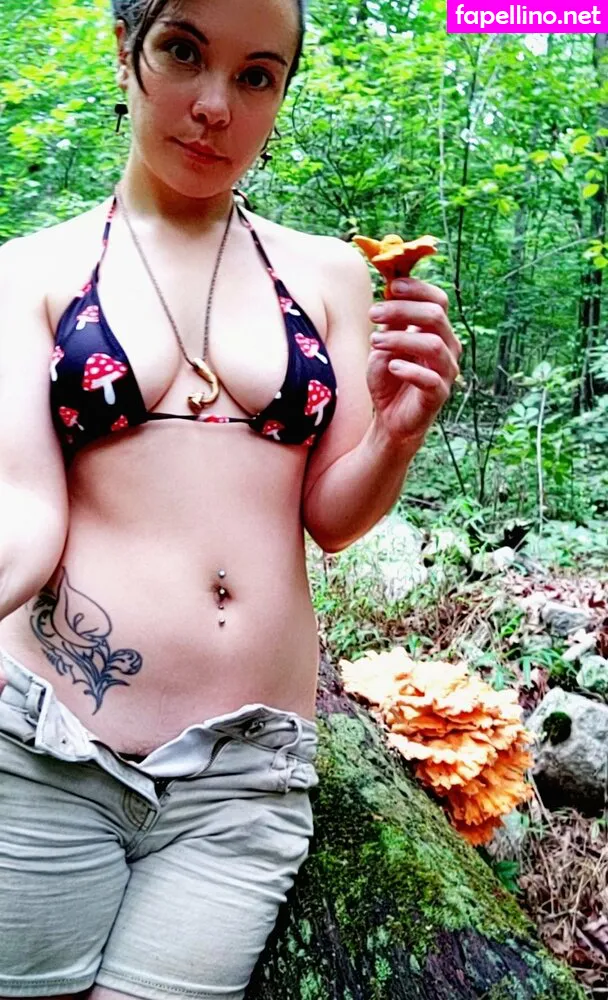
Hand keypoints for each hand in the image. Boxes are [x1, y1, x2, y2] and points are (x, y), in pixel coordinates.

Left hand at [366, 277, 461, 445]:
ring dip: (400, 338)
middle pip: (435, 315)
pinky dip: (409, 370)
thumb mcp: (384, 344)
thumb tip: (390, 287)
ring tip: (374, 341)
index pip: (438, 300)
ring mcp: (446, 371)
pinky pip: (431, 379)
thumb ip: (390, 320)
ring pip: (433, 344)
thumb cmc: (389, 378)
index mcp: (437, 331)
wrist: (390, 418)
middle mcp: (447, 347)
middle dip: (402, 310)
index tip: (390, 286)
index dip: (416, 289)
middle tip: (372, 313)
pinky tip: (392, 367)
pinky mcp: (439, 395)